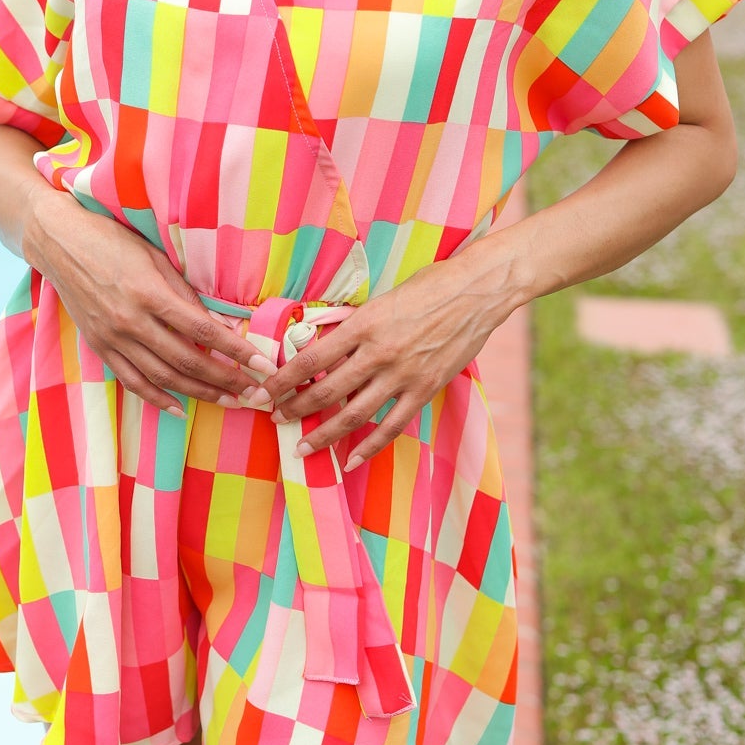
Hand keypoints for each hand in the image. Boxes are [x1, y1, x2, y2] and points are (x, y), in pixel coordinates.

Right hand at [25, 188, 276, 415]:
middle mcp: (130, 321)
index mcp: (149, 293)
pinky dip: (156, 398)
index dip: (237, 352)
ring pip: (162, 377)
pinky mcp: (99, 347)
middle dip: (226, 381)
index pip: (204, 332)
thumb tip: (219, 324)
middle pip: (187, 361)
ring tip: (229, 401)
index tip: (263, 365)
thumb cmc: (112, 240)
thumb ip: (185, 293)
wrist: (59, 242)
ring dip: (199, 394)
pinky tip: (180, 409)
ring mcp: (112, 338)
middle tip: (255, 393)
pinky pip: (131, 380)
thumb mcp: (155, 256)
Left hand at [262, 249, 516, 468]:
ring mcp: (403, 375)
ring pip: (353, 414)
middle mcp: (379, 352)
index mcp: (363, 324)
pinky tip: (351, 458)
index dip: (283, 379)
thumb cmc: (429, 285)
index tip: (266, 390)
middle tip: (275, 418)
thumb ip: (354, 325)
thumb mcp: (382, 299)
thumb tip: (322, 344)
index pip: (310, 359)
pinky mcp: (425, 390)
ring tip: (302, 446)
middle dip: (295, 408)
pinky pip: (391, 426)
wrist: (478, 291)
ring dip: (323, 434)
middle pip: (326, 390)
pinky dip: (369, 446)